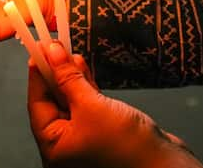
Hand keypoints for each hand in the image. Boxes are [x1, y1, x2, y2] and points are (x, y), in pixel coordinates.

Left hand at [28, 43, 202, 167]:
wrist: (165, 165)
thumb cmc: (129, 150)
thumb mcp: (92, 106)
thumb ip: (69, 79)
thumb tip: (53, 54)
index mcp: (54, 148)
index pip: (37, 104)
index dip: (38, 75)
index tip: (38, 51)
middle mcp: (66, 147)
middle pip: (53, 102)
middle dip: (54, 73)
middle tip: (54, 47)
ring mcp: (85, 140)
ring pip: (71, 102)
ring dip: (70, 78)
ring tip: (69, 53)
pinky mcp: (103, 133)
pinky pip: (87, 106)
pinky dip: (85, 87)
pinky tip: (84, 69)